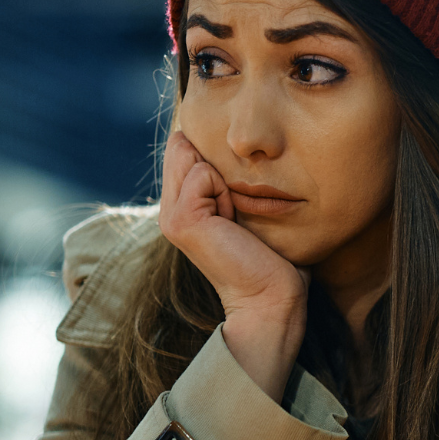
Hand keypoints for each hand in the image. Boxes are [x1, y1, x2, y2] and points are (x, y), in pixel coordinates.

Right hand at [158, 132, 305, 398]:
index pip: (183, 148)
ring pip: (194, 157)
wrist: (270, 297)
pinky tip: (232, 222)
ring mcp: (170, 215)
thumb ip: (223, 179)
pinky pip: (203, 173)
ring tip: (233, 217)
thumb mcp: (242, 206)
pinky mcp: (182, 218)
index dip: (217, 160)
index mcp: (180, 206)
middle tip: (234, 211)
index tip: (234, 203)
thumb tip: (217, 143)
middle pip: (183, 148)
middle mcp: (168, 210)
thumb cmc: (269, 256)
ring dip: (224, 180)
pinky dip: (226, 192)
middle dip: (218, 166)